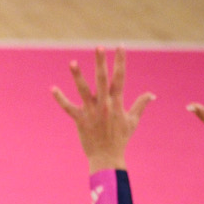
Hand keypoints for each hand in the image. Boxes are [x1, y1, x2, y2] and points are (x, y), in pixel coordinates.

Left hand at [52, 47, 153, 171]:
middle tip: (99, 47)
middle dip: (101, 63)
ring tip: (72, 62)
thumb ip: (141, 105)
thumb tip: (151, 94)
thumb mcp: (132, 121)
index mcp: (117, 103)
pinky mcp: (80, 120)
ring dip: (77, 76)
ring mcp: (91, 112)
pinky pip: (68, 108)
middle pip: (102, 80)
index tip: (120, 46)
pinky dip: (60, 98)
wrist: (107, 157)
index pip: (120, 78)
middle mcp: (104, 105)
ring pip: (84, 90)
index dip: (120, 62)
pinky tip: (52, 88)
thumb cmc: (120, 138)